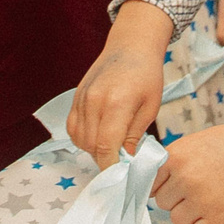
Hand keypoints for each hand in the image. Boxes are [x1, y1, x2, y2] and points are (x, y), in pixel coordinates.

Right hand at [67, 3, 174, 169]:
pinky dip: (83, 137)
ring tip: (112, 143)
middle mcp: (94, 101)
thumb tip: (126, 159)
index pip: (106, 146)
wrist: (130, 46)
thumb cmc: (147, 75)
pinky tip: (99, 133)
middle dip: (105, 158)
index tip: (121, 176)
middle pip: (91, 146)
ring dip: (93, 149)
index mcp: (117, 103)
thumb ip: (135, 134)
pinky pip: (72, 127)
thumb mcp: (151, 106)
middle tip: (121, 159)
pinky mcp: (75, 97)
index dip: (111, 166)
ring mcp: (81, 98)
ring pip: (79, 139)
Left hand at [151, 105, 223, 223]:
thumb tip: (153, 185)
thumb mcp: (195, 143)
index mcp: (175, 157)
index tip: (177, 184)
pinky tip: (219, 212)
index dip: (165, 185)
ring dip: (192, 214)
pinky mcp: (219, 219)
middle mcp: (184, 179)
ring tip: (214, 197)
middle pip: (163, 204)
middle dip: (179, 198)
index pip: (150, 184)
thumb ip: (173, 162)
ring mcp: (201, 200)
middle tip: (203, 187)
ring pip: (178, 220)